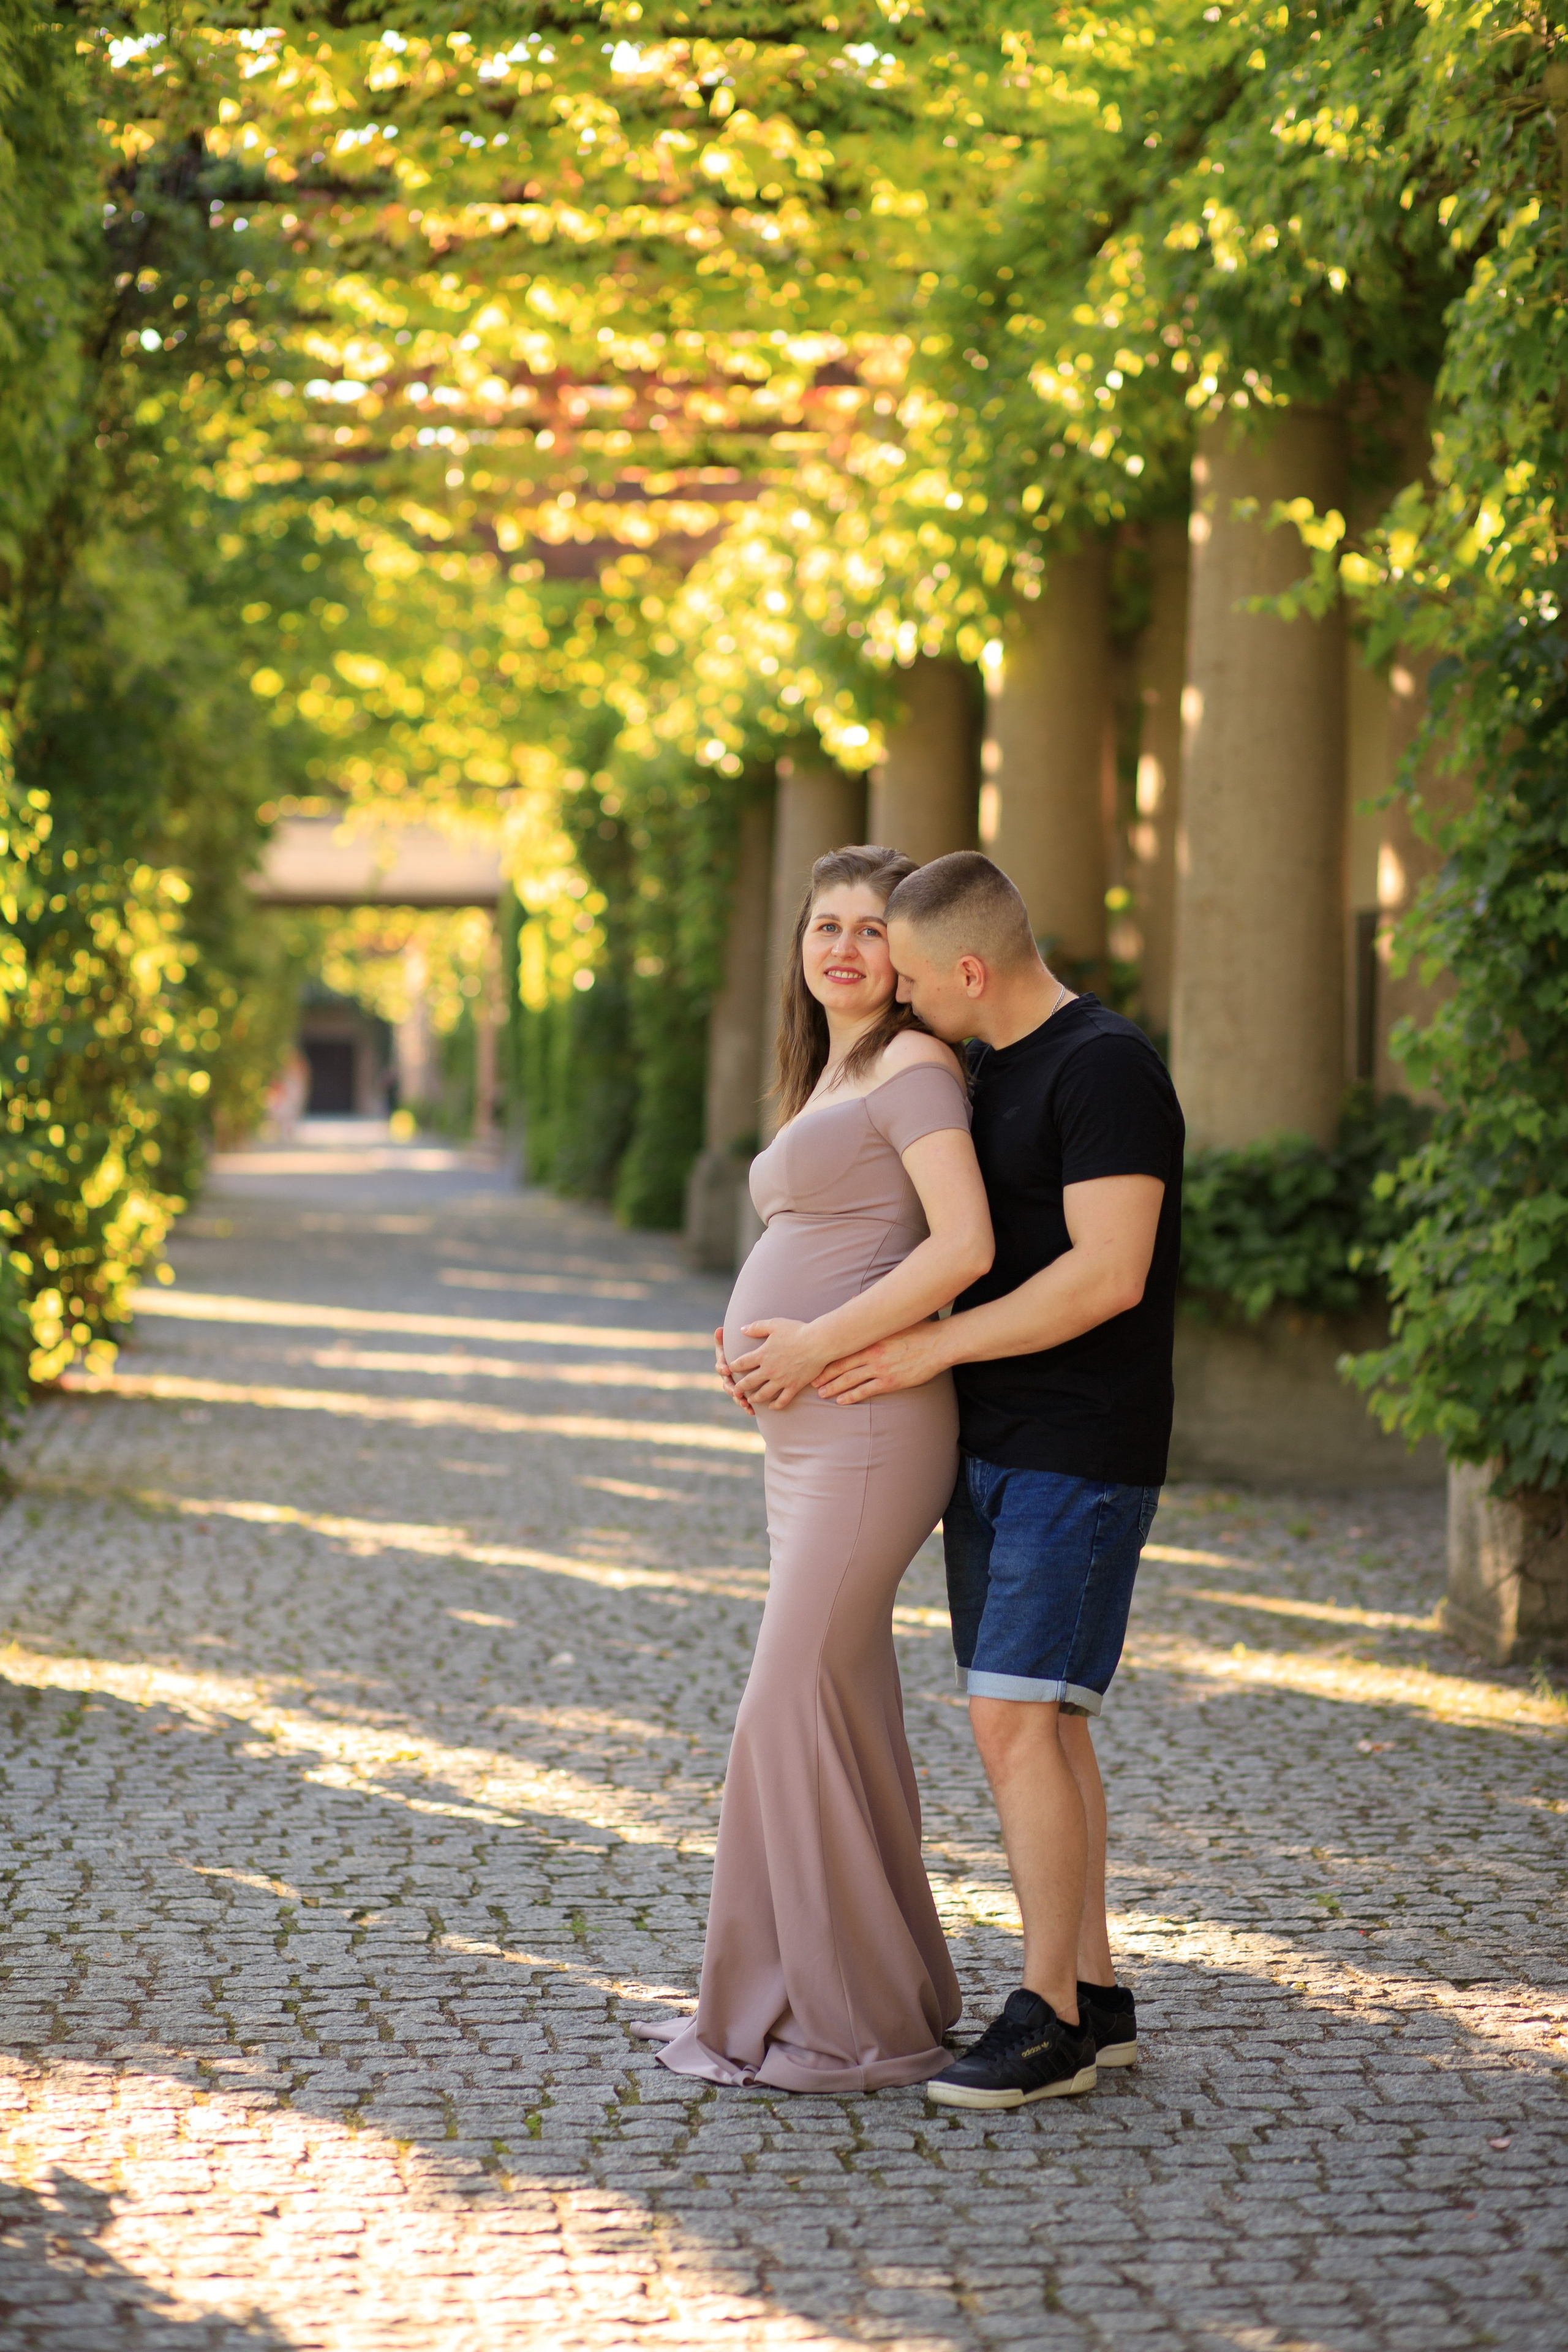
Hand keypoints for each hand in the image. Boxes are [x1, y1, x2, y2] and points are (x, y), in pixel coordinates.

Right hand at [713, 1326, 754, 1415]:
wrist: (755, 1359)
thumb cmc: (741, 1347)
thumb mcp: (734, 1341)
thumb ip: (725, 1338)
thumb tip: (719, 1330)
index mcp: (725, 1364)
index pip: (720, 1366)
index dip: (722, 1368)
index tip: (727, 1369)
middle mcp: (729, 1377)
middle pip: (727, 1384)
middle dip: (731, 1388)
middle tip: (736, 1391)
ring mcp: (736, 1386)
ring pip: (735, 1395)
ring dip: (738, 1400)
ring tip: (744, 1403)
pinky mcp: (745, 1394)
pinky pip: (744, 1402)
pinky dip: (747, 1407)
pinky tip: (751, 1411)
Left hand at [730, 1318, 829, 1410]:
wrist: (817, 1343)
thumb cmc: (797, 1331)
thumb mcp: (774, 1324)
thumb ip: (756, 1327)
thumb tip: (741, 1329)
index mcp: (762, 1354)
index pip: (742, 1363)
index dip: (734, 1367)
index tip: (730, 1369)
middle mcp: (769, 1370)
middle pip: (749, 1382)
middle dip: (740, 1387)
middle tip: (735, 1390)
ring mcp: (781, 1380)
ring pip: (763, 1394)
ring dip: (754, 1398)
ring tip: (750, 1400)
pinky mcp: (793, 1386)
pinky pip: (782, 1400)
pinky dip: (775, 1405)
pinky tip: (771, 1406)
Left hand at [814, 1321, 951, 1402]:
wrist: (938, 1344)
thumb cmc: (918, 1330)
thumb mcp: (893, 1320)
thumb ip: (873, 1316)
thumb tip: (855, 1302)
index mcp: (871, 1339)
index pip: (842, 1350)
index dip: (827, 1358)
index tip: (815, 1363)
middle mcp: (872, 1354)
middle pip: (841, 1367)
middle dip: (825, 1375)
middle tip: (812, 1382)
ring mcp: (880, 1369)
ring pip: (850, 1380)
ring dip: (834, 1388)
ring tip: (822, 1393)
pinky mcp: (890, 1382)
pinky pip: (866, 1390)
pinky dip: (852, 1396)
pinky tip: (842, 1400)